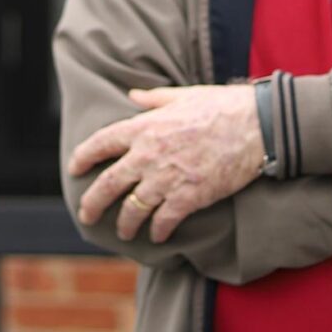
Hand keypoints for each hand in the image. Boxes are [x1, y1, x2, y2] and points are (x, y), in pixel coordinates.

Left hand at [67, 85, 265, 241]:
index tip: (74, 168)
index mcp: (145, 127)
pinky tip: (156, 236)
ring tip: (124, 232)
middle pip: (108, 184)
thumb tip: (133, 96)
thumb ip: (154, 99)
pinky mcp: (189, 196)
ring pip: (133, 208)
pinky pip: (164, 220)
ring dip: (125, 223)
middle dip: (93, 203)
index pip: (101, 143)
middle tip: (86, 215)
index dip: (83, 156)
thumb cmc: (222, 106)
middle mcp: (149, 154)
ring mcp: (167, 178)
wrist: (257, 126)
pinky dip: (157, 230)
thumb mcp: (184, 96)